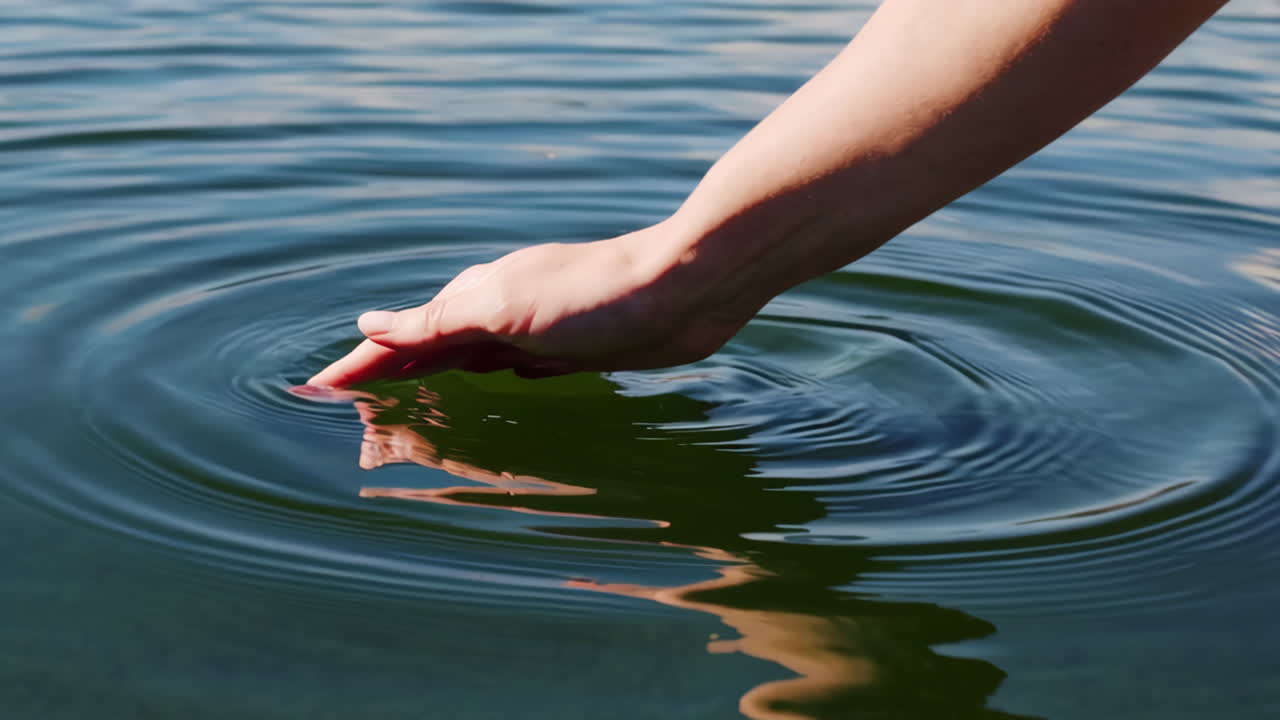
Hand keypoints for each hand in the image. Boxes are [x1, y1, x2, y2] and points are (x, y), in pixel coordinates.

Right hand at [307, 221, 747, 386]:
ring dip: (433, 379)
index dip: (359, 366)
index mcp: (474, 300)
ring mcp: (536, 332)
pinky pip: (513, 371)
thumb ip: (436, 320)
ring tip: (404, 403)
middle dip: (388, 376)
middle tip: (349, 409)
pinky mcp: (574, 351)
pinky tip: (491, 384)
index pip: (400, 340)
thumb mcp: (502, 307)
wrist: (682, 289)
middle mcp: (499, 314)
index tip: (316, 390)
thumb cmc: (592, 294)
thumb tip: (367, 321)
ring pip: (468, 362)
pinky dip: (487, 381)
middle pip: (429, 351)